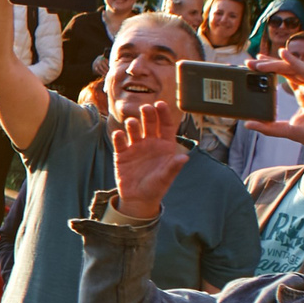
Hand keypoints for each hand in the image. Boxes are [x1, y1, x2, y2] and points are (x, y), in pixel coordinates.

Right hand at [108, 101, 190, 221]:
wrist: (138, 198)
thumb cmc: (156, 187)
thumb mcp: (166, 178)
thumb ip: (173, 167)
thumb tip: (184, 158)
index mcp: (164, 145)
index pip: (165, 125)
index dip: (164, 114)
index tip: (161, 104)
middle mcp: (150, 142)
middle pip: (150, 123)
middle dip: (148, 114)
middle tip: (146, 108)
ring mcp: (135, 147)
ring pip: (134, 130)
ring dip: (133, 124)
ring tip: (132, 123)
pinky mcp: (122, 154)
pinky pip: (120, 142)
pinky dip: (119, 137)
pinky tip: (119, 134)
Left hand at [242, 48, 303, 153]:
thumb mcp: (290, 131)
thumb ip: (270, 128)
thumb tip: (248, 124)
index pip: (284, 77)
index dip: (269, 70)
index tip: (252, 67)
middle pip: (286, 70)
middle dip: (267, 65)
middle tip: (248, 62)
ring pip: (293, 69)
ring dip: (275, 64)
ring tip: (257, 62)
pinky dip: (295, 61)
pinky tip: (283, 54)